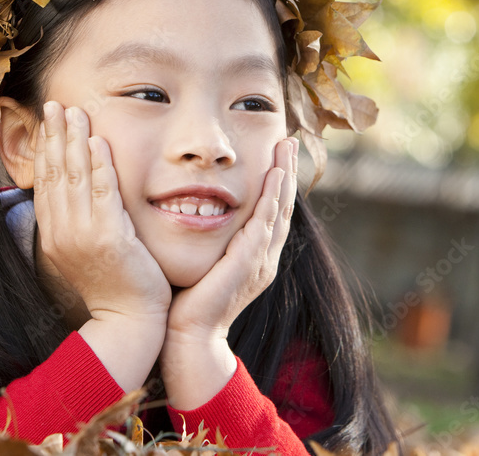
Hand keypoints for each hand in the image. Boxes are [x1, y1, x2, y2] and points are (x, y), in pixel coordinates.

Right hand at [34, 100, 171, 323]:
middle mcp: (62, 233)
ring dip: (75, 141)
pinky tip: (99, 142)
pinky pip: (103, 194)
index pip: (46, 183)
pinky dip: (100, 166)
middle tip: (54, 105)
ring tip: (76, 112)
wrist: (128, 322)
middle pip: (55, 174)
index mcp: (54, 235)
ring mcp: (84, 235)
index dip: (46, 149)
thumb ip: (79, 222)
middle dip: (55, 136)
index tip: (48, 122)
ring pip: (75, 178)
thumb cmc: (115, 284)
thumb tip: (75, 195)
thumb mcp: (87, 251)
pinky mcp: (110, 239)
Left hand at [158, 136, 297, 402]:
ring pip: (280, 210)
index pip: (272, 213)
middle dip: (288, 172)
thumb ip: (210, 244)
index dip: (277, 184)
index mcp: (256, 259)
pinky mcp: (250, 263)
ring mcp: (261, 261)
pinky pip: (266, 223)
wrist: (188, 338)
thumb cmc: (188, 304)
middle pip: (283, 206)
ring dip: (285, 176)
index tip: (277, 156)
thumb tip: (193, 215)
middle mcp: (265, 258)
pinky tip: (275, 176)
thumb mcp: (205, 265)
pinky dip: (272, 197)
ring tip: (288, 148)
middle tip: (290, 141)